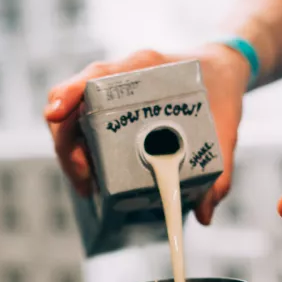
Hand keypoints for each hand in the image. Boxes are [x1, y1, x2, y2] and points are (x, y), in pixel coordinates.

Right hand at [44, 45, 249, 224]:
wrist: (222, 70)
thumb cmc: (221, 89)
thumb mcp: (225, 126)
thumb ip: (220, 168)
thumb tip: (205, 213)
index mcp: (146, 67)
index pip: (97, 75)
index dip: (71, 92)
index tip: (56, 114)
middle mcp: (122, 76)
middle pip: (73, 103)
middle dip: (68, 144)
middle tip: (85, 181)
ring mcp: (112, 93)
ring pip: (73, 118)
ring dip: (72, 154)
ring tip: (88, 187)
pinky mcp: (111, 109)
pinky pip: (84, 127)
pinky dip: (82, 153)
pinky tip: (93, 178)